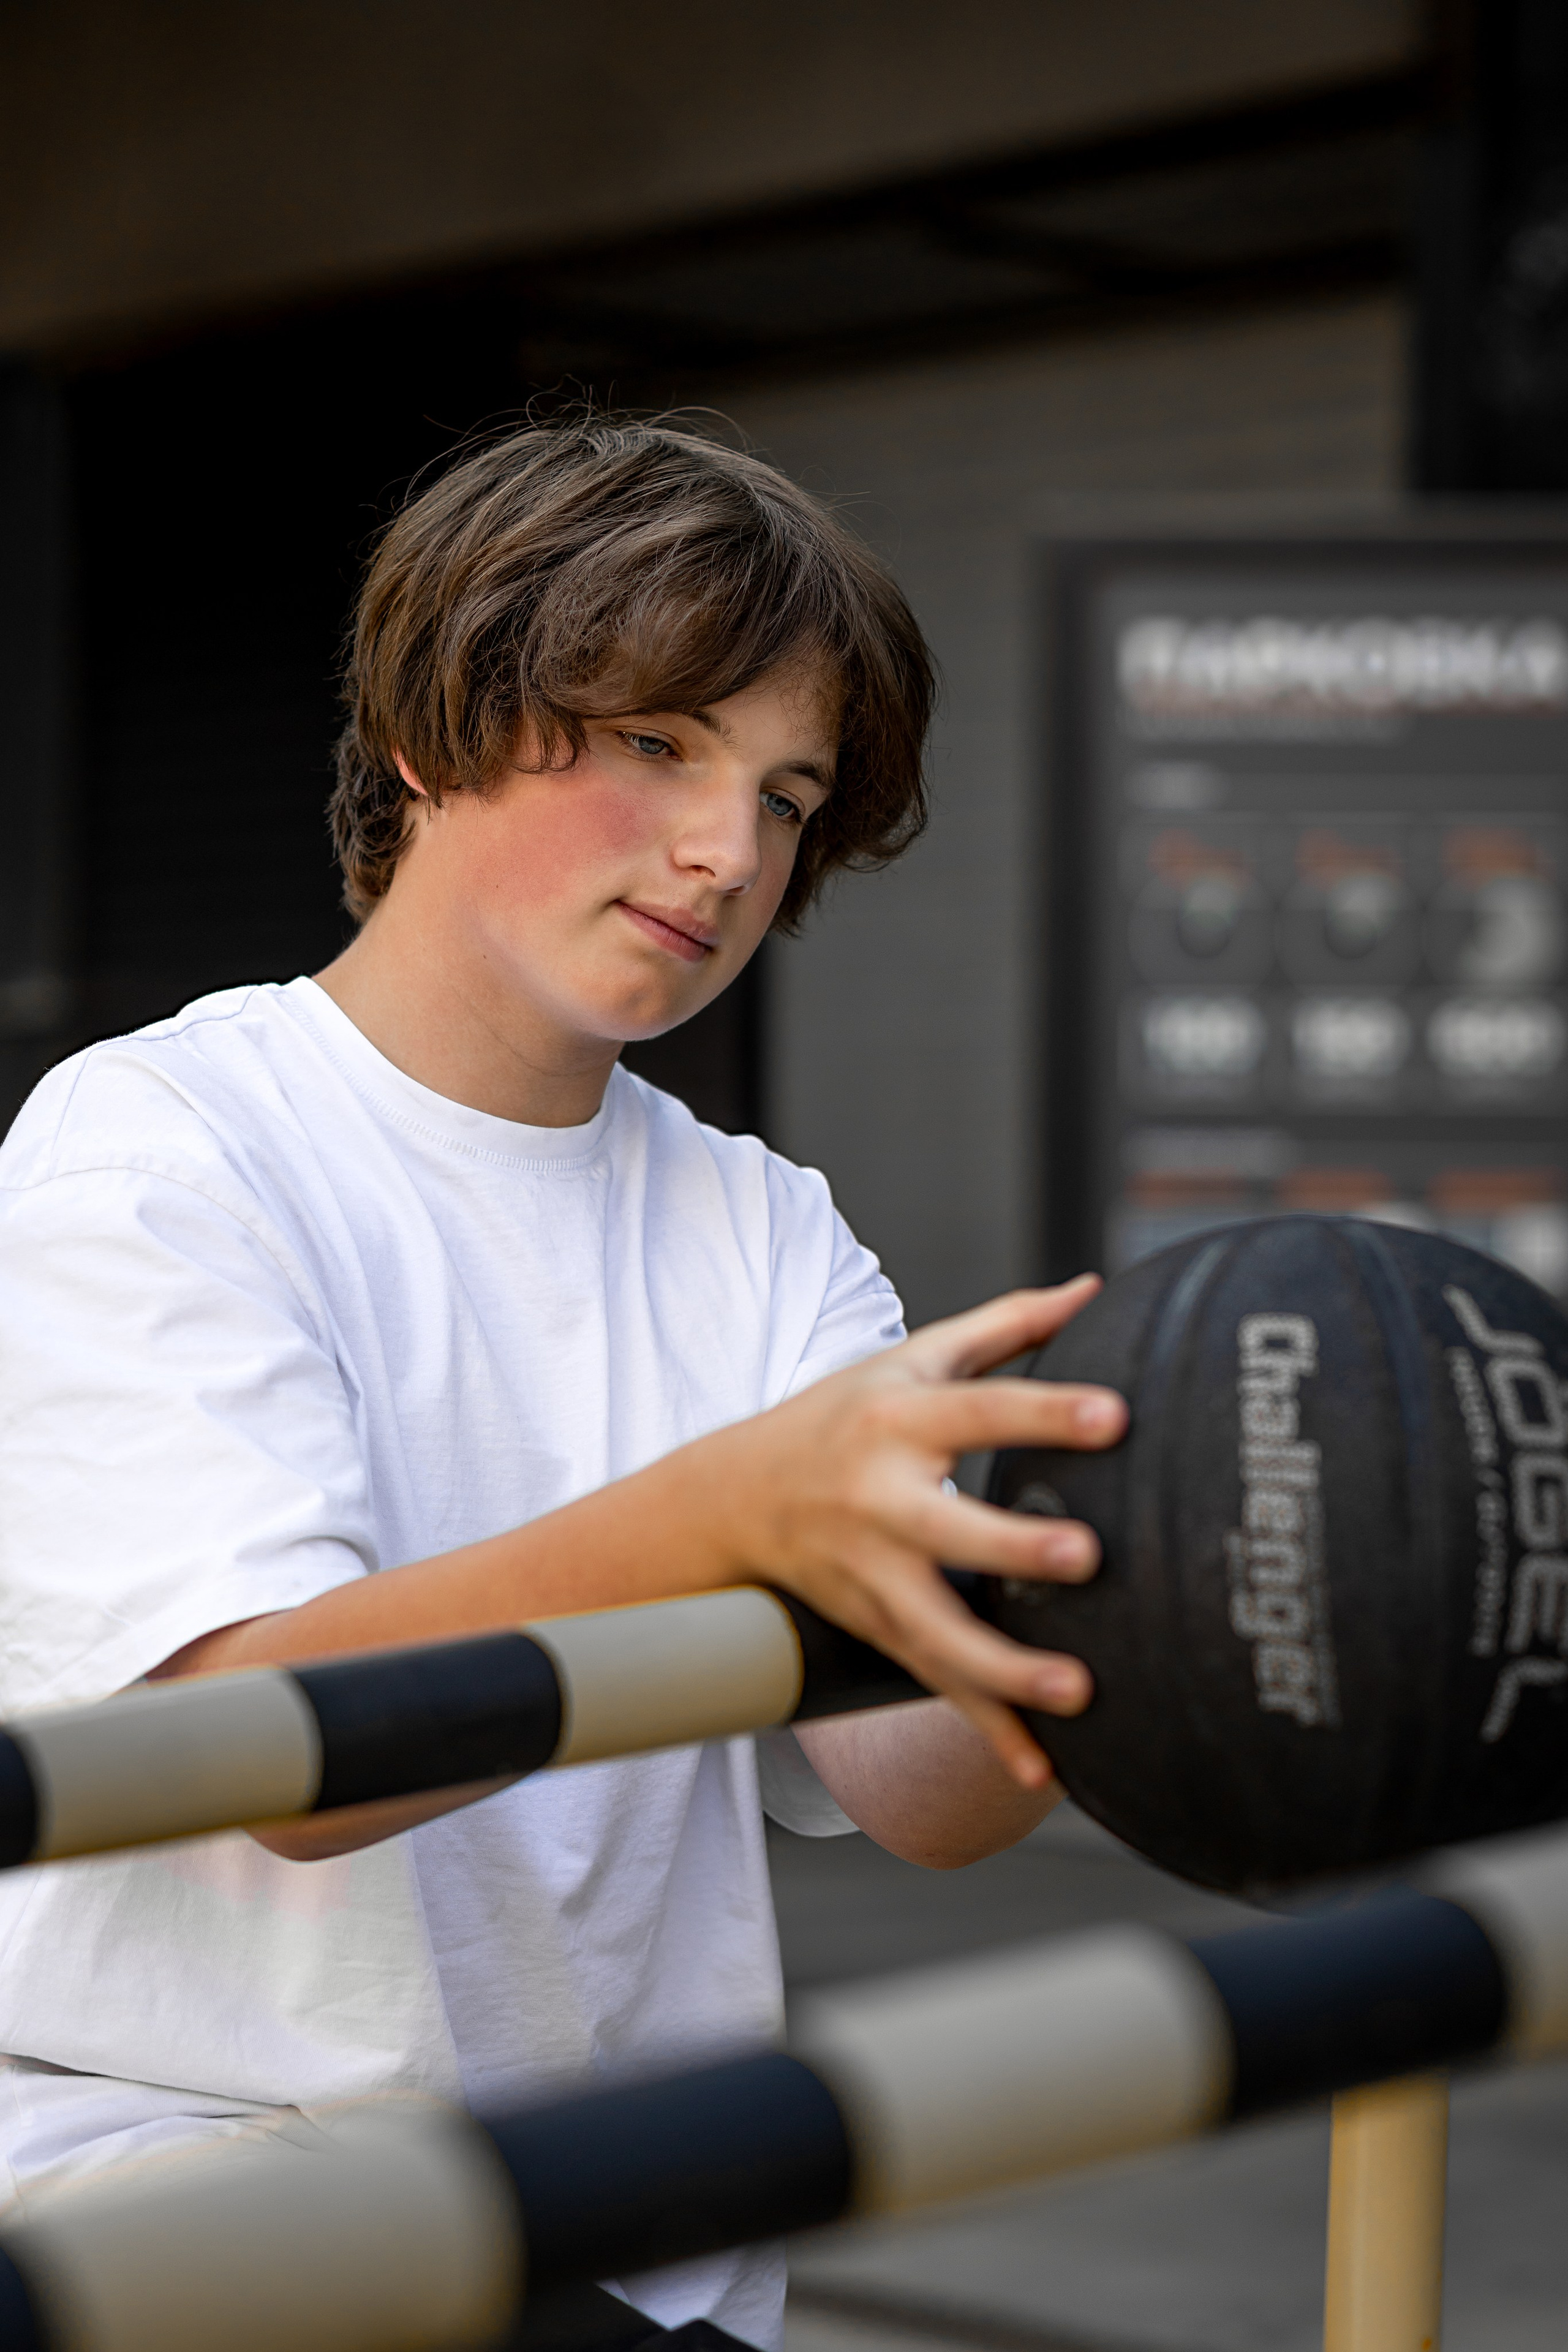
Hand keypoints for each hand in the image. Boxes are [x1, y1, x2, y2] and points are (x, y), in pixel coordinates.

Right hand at [696, 1277, 1125, 1787]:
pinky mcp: (876, 1628)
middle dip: (1012, 1547)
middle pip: (947, 1529)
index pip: (978, 1409)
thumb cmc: (847, 1413)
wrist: (737, 1495)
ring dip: (1004, 1669)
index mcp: (898, 1418)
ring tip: (1077, 1689)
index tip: (1115, 1415)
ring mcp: (872, 1575)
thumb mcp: (913, 1359)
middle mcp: (879, 1498)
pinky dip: (984, 1730)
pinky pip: (934, 1683)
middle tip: (1085, 1556)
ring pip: (936, 1631)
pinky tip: (1039, 1768)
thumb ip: (1007, 1324)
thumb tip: (1096, 1288)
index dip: (1044, 1412)